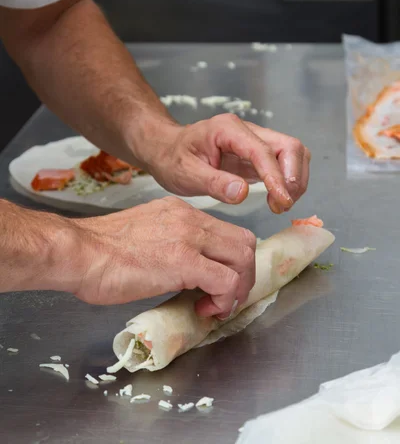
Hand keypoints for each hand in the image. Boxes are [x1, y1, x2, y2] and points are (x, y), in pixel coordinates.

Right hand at [66, 197, 255, 317]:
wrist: (79, 252)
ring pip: (243, 258)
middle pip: (244, 241)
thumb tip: (183, 269)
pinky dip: (225, 300)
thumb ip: (169, 243)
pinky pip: (226, 281)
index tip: (219, 282)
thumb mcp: (144, 234)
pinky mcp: (185, 262)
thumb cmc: (99, 250)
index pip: (227, 231)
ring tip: (217, 305)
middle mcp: (190, 219)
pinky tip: (205, 309)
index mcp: (181, 212)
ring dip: (238, 288)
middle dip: (244, 274)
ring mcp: (190, 238)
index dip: (232, 260)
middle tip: (226, 297)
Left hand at [144, 116, 310, 213]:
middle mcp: (246, 130)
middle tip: (281, 205)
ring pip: (292, 153)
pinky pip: (284, 163)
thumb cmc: (172, 159)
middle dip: (293, 177)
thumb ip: (214, 183)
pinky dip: (288, 181)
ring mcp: (255, 140)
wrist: (166, 150)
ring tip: (280, 204)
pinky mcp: (258, 154)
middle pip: (289, 146)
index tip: (282, 201)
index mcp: (228, 129)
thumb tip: (242, 193)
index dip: (276, 177)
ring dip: (295, 180)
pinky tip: (277, 199)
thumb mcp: (185, 173)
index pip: (263, 151)